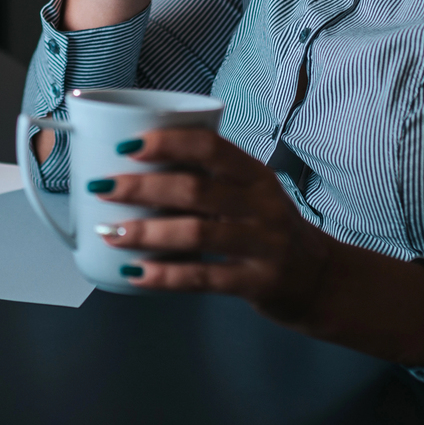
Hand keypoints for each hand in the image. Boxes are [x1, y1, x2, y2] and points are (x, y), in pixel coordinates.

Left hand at [91, 127, 423, 366]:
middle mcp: (262, 205)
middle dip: (142, 186)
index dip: (168, 142)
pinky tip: (136, 273)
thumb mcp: (250, 195)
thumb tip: (136, 170)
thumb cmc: (268, 230)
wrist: (320, 279)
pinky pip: (204, 278)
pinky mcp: (259, 282)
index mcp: (255, 175)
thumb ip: (208, 182)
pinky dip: (166, 276)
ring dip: (147, 232)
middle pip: (196, 188)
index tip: (127, 144)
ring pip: (196, 233)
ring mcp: (263, 244)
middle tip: (103, 187)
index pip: (210, 147)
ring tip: (111, 232)